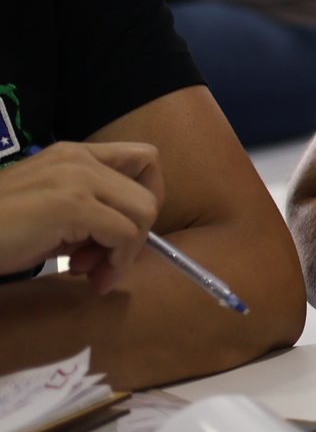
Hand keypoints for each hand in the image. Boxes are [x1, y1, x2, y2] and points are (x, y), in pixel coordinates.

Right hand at [0, 143, 162, 293]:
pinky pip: (125, 233)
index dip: (146, 198)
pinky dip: (116, 260)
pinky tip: (86, 276)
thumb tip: (132, 240)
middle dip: (138, 232)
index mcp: (73, 155)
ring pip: (143, 212)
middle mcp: (78, 158)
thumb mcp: (51, 214)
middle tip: (103, 262)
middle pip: (149, 190)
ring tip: (90, 272)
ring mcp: (76, 178)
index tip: (124, 234)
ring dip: (126, 252)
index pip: (143, 161)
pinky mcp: (71, 204)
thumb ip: (90, 215)